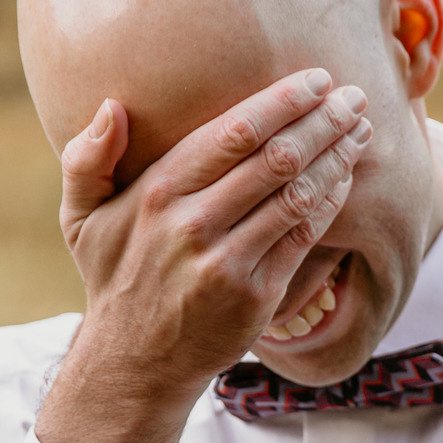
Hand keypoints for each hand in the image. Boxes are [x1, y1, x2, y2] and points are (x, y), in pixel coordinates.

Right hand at [34, 68, 372, 442]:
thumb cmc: (115, 276)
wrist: (134, 362)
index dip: (284, 100)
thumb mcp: (81, 218)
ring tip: (361, 131)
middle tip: (355, 97)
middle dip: (323, 121)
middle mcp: (193, 223)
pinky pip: (303, 237)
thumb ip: (87, 159)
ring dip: (337, 157)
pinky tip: (346, 178)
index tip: (317, 79)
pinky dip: (330, 202)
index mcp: (157, 191)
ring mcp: (226, 261)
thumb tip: (110, 107)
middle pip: (276, 157)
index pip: (235, 131)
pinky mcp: (255, 295)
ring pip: (297, 194)